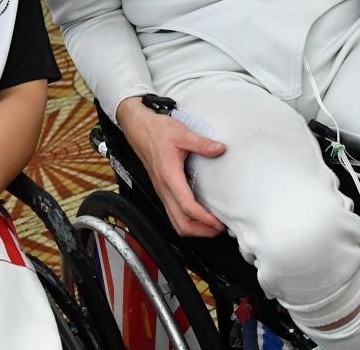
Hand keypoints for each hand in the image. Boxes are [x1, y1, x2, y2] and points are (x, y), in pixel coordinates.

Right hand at [117, 99, 225, 236]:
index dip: (204, 218)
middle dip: (201, 231)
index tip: (218, 222)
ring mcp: (162, 191)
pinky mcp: (163, 189)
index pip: (187, 206)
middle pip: (180, 223)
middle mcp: (164, 188)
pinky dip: (188, 220)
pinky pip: (174, 213)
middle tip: (219, 228)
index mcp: (169, 176)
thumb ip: (202, 143)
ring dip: (194, 228)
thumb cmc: (156, 131)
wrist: (139, 128)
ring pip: (176, 221)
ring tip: (212, 226)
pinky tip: (200, 214)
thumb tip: (219, 149)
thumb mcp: (182, 133)